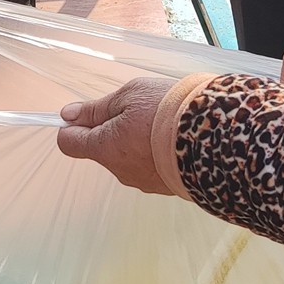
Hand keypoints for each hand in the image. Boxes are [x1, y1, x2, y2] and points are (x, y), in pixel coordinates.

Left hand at [57, 76, 181, 196]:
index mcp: (104, 148)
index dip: (73, 125)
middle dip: (112, 130)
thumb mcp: (128, 97)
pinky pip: (151, 167)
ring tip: (161, 124)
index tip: (85, 113)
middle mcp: (119, 170)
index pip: (69, 143)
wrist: (215, 136)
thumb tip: (68, 115)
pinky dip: (156, 153)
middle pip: (102, 149)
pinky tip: (172, 138)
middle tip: (136, 110)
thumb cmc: (167, 111)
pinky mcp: (164, 186)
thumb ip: (96, 109)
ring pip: (128, 158)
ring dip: (136, 141)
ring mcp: (143, 181)